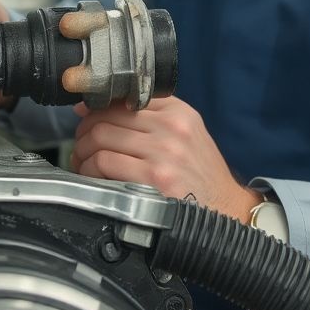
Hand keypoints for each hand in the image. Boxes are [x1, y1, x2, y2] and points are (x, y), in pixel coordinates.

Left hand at [71, 96, 258, 220]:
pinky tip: (93, 178)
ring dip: (83, 152)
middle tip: (82, 147)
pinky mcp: (154, 178)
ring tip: (85, 164)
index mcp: (178, 113)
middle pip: (106, 117)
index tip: (86, 119)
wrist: (227, 211)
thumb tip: (87, 108)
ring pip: (100, 137)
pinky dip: (89, 170)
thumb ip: (144, 119)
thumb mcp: (184, 136)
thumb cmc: (199, 176)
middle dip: (84, 133)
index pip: (122, 98)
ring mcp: (163, 152)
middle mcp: (171, 128)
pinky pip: (103, 162)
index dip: (96, 109)